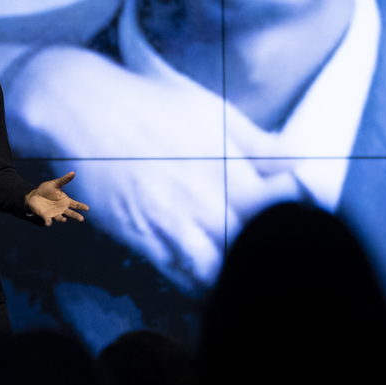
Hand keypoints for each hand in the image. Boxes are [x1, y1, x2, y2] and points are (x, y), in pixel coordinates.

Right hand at [6, 47, 293, 295]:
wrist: (83, 110)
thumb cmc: (150, 104)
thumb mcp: (211, 110)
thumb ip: (258, 142)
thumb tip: (302, 161)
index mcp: (228, 165)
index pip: (280, 211)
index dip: (293, 222)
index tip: (294, 223)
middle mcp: (203, 199)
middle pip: (251, 246)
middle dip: (265, 253)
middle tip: (269, 253)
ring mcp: (171, 223)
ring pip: (218, 272)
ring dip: (231, 274)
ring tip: (237, 269)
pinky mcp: (142, 239)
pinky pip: (180, 275)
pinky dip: (198, 280)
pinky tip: (203, 269)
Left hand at [26, 171, 87, 226]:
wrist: (34, 195)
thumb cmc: (46, 189)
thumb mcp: (55, 184)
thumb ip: (64, 180)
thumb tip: (73, 172)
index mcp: (65, 201)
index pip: (75, 204)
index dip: (81, 206)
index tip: (87, 208)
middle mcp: (61, 208)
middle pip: (71, 213)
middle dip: (76, 216)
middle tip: (81, 219)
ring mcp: (54, 213)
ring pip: (60, 218)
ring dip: (62, 219)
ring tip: (64, 220)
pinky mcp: (46, 216)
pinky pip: (48, 220)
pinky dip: (48, 222)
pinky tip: (48, 224)